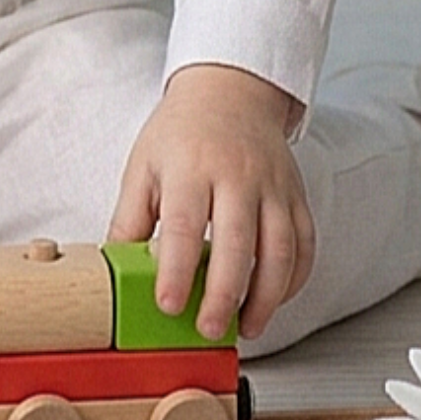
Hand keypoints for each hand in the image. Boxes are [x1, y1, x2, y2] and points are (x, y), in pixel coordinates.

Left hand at [107, 63, 314, 343]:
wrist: (229, 91)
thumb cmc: (182, 132)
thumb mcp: (144, 165)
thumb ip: (130, 218)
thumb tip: (115, 268)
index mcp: (191, 166)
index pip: (183, 225)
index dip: (176, 270)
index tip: (168, 304)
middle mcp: (237, 175)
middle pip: (237, 243)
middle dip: (224, 294)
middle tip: (209, 328)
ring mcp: (273, 185)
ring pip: (280, 250)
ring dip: (266, 297)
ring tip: (246, 326)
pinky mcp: (296, 195)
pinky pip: (305, 244)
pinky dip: (294, 280)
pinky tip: (274, 299)